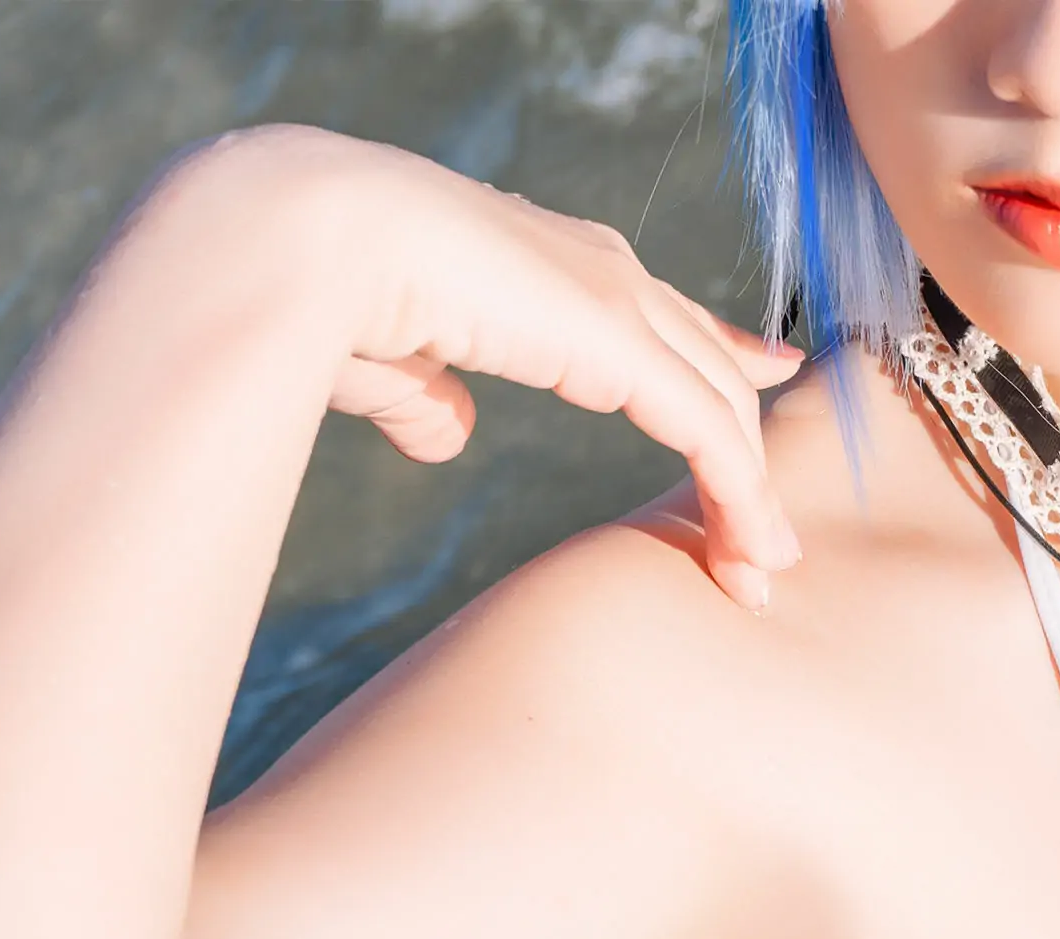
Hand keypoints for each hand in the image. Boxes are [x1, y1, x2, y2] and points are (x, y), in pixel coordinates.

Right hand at [161, 124, 805, 609]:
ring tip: (760, 576)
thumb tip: (451, 432)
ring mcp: (614, 296)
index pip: (656, 314)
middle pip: (706, 366)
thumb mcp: (387, 355)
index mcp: (540, 260)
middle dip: (744, 452)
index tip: (766, 377)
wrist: (294, 241)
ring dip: (747, 499)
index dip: (717, 354)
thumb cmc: (311, 294)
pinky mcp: (620, 338)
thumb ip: (426, 394)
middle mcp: (594, 267)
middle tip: (766, 542)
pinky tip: (751, 555)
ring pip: (721, 407)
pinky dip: (739, 496)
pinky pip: (709, 432)